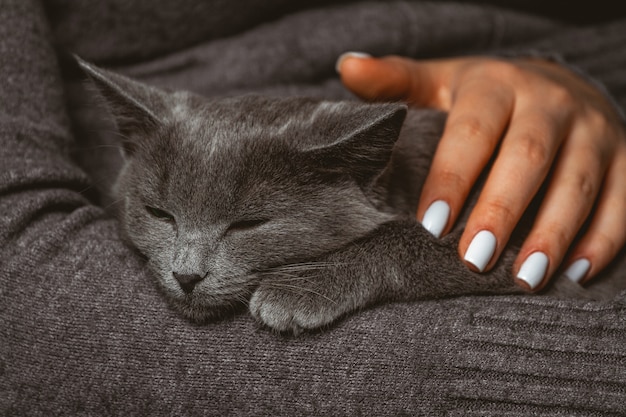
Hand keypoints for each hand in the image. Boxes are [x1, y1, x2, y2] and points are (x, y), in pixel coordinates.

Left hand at [337, 53, 625, 290]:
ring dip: (555, 233)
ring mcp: (594, 130)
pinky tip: (575, 274)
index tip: (431, 224)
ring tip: (526, 278)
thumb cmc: (483, 95)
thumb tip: (347, 66)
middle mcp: (550, 102)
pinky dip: (603, 239)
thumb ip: (395, 81)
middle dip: (503, 211)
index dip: (451, 177)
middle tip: (475, 261)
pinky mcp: (625, 156)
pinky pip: (622, 200)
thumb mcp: (438, 81)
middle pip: (528, 158)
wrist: (554, 84)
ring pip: (579, 183)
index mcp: (496, 85)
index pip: (472, 132)